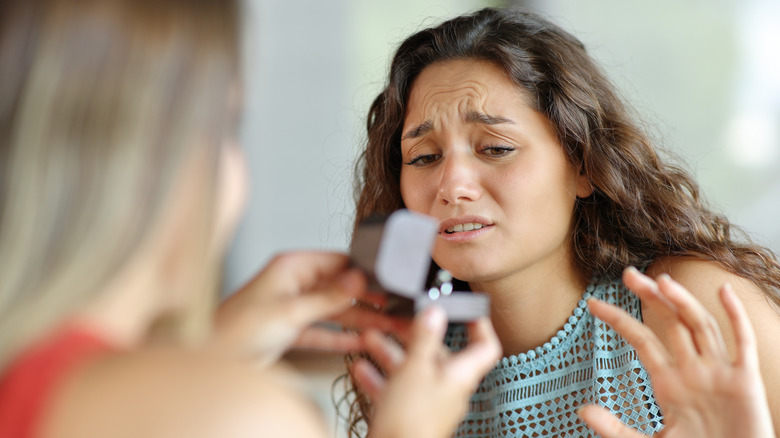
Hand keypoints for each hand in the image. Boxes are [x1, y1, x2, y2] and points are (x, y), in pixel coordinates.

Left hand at [214, 251, 401, 364]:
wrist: (211, 359)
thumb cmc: (235, 328)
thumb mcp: (289, 310)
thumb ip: (327, 296)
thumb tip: (358, 279)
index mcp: (291, 266)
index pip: (337, 261)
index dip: (364, 272)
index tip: (387, 282)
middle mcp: (293, 283)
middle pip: (340, 288)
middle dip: (368, 300)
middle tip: (394, 309)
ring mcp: (293, 307)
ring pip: (335, 311)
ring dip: (361, 320)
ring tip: (388, 327)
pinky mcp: (290, 330)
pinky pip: (324, 331)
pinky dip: (342, 337)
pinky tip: (361, 340)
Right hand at [351, 307, 500, 437]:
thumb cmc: (410, 421)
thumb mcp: (414, 368)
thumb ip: (425, 338)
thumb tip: (436, 313)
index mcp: (460, 376)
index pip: (485, 347)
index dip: (479, 326)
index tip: (467, 311)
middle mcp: (448, 389)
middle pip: (438, 355)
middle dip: (415, 336)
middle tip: (399, 320)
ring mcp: (429, 404)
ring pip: (413, 370)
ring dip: (392, 353)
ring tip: (371, 339)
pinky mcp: (409, 415)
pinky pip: (397, 390)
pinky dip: (381, 377)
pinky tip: (362, 368)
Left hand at [578, 268, 774, 437]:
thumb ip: (615, 429)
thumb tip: (582, 411)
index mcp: (668, 383)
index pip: (640, 339)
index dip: (618, 319)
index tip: (592, 303)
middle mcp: (693, 371)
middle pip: (670, 322)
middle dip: (650, 297)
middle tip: (628, 273)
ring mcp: (719, 373)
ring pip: (700, 326)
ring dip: (683, 301)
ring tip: (662, 281)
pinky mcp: (746, 382)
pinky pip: (742, 343)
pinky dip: (736, 316)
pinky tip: (723, 292)